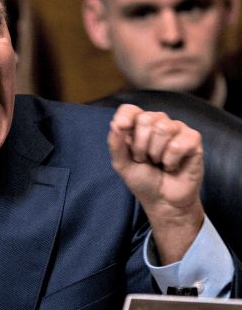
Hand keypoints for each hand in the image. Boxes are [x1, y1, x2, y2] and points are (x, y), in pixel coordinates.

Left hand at [108, 104, 204, 264]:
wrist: (163, 200)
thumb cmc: (143, 179)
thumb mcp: (122, 164)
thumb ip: (116, 144)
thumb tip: (115, 124)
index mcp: (138, 126)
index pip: (130, 109)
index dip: (125, 117)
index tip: (121, 128)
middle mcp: (158, 122)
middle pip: (146, 119)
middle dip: (140, 145)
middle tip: (144, 159)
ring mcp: (177, 129)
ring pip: (163, 129)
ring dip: (155, 153)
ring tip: (158, 162)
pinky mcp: (193, 139)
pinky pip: (177, 145)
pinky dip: (170, 161)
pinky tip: (172, 165)